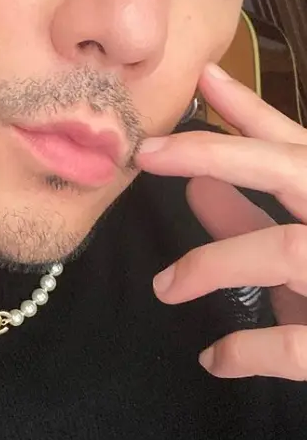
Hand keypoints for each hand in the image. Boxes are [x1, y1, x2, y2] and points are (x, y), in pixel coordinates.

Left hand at [137, 63, 306, 380]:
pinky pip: (296, 344)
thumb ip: (253, 217)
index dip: (249, 110)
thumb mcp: (300, 244)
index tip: (202, 80)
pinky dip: (247, 349)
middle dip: (217, 154)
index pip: (297, 144)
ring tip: (165, 287)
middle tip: (148, 154)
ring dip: (212, 263)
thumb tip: (195, 186)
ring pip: (285, 250)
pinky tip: (214, 358)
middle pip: (293, 170)